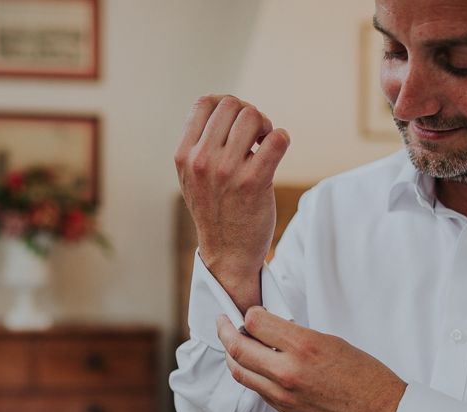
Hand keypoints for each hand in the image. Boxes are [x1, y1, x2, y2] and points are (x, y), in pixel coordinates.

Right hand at [174, 95, 290, 312]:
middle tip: (256, 136)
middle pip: (232, 105)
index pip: (204, 102)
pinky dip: (282, 139)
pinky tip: (276, 152)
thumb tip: (225, 105)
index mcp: (184, 155)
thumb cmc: (214, 211)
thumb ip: (199, 143)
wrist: (227, 254)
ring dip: (266, 126)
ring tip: (265, 144)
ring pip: (254, 117)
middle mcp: (202, 161)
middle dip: (250, 115)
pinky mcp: (254, 183)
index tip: (236, 124)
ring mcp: (227, 172)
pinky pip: (277, 140)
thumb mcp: (192, 177)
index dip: (227, 105)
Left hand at [217, 307, 407, 411]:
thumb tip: (271, 330)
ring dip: (232, 355)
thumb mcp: (332, 343)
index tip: (250, 312)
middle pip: (238, 348)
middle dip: (225, 331)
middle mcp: (288, 371)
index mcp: (304, 346)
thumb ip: (297, 336)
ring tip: (232, 344)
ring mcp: (284, 396)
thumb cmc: (366, 376)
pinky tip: (255, 366)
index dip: (249, 313)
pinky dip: (250, 375)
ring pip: (240, 372)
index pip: (255, 321)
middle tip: (222, 322)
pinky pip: (257, 390)